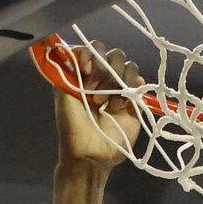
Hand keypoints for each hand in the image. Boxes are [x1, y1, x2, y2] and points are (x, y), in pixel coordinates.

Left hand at [51, 45, 143, 168]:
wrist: (90, 154)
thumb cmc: (73, 128)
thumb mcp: (63, 98)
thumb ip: (67, 73)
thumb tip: (73, 52)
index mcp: (83, 75)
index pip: (92, 49)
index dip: (90, 54)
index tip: (85, 70)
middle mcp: (102, 78)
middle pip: (113, 54)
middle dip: (104, 72)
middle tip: (96, 96)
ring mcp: (119, 88)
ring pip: (128, 65)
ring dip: (117, 82)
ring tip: (108, 105)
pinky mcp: (133, 101)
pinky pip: (139, 81)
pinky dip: (132, 88)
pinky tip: (121, 105)